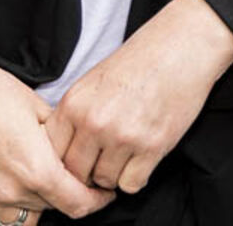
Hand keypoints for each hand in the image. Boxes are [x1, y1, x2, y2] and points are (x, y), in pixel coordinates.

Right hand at [0, 35, 114, 222]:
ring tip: (40, 182)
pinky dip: (13, 209)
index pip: (78, 204)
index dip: (96, 200)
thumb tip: (77, 153)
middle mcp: (12, 191)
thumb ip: (61, 139)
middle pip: (55, 209)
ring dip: (39, 206)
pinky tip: (15, 184)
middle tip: (70, 176)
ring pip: (27, 221)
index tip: (102, 192)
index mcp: (36, 169)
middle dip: (68, 195)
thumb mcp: (38, 107)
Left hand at [45, 0, 232, 194]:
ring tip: (124, 154)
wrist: (180, 47)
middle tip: (102, 162)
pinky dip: (135, 177)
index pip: (52, 153)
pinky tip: (141, 158)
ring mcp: (123, 136)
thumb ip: (75, 116)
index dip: (62, 162)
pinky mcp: (152, 147)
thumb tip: (63, 153)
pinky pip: (131, 184)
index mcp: (75, 103)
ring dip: (113, 174)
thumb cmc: (138, 62)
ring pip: (104, 181)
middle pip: (75, 173)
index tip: (76, 160)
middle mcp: (94, 122)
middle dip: (87, 173)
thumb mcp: (93, 82)